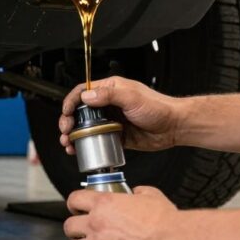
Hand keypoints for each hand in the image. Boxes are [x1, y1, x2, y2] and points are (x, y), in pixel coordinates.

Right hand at [58, 76, 182, 153]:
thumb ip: (109, 95)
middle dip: (68, 120)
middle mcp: (109, 104)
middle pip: (81, 111)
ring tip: (68, 143)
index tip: (66, 113)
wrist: (174, 126)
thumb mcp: (132, 97)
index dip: (71, 101)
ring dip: (74, 134)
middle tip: (65, 130)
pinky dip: (85, 144)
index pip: (83, 92)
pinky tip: (79, 150)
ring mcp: (112, 120)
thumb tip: (87, 96)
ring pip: (86, 127)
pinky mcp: (116, 135)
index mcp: (111, 89)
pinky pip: (97, 139)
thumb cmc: (159, 107)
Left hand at [63, 186, 178, 239]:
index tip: (76, 209)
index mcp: (105, 203)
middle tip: (81, 232)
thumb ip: (138, 192)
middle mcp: (97, 223)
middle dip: (74, 230)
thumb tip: (137, 193)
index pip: (75, 199)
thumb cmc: (164, 220)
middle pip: (69, 226)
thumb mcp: (151, 195)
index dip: (74, 204)